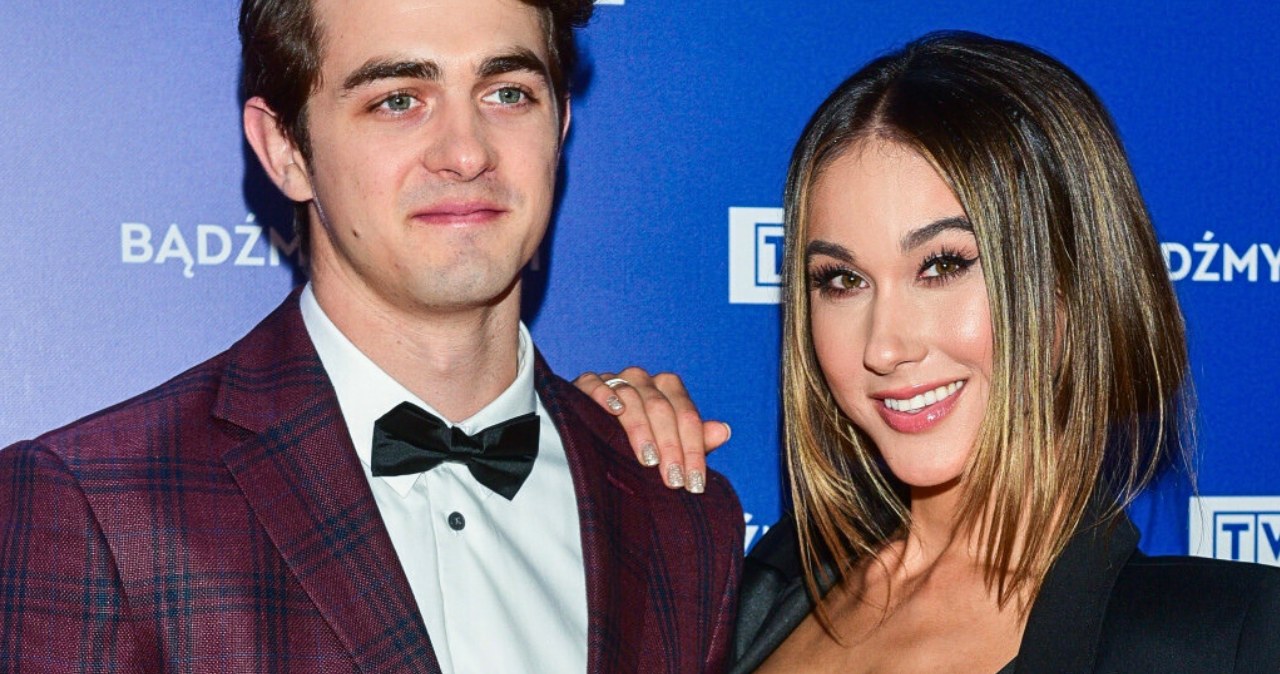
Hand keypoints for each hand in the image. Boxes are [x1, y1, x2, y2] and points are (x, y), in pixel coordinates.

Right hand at [574, 367, 730, 493]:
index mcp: (669, 389)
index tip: (694, 483)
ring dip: (641, 428)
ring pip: (633, 397)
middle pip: (662, 408)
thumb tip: (724, 431)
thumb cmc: (639, 443)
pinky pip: (597, 383)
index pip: (687, 416)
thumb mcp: (670, 446)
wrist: (594, 435)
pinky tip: (614, 411)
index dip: (693, 450)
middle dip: (670, 446)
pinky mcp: (587, 382)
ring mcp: (616, 378)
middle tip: (673, 480)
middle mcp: (645, 380)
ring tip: (648, 459)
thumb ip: (696, 440)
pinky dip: (606, 394)